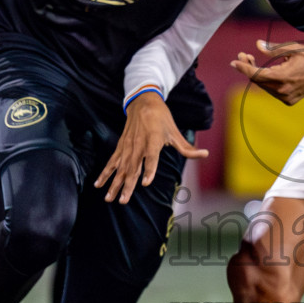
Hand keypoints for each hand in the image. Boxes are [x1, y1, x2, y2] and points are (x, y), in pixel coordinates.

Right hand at [94, 92, 208, 203]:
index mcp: (153, 140)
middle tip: (123, 201)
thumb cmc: (162, 118)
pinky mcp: (121, 146)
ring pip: (120, 168)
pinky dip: (105, 173)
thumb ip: (187, 148)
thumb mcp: (175, 132)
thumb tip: (205, 154)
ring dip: (114, 183)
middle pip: (132, 167)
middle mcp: (139, 144)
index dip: (148, 169)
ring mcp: (128, 146)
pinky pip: (111, 161)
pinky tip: (98, 184)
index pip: (151, 157)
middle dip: (127, 185)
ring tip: (109, 198)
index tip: (145, 183)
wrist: (143, 101)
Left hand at [231, 40, 303, 105]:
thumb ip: (273, 48)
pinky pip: (272, 90)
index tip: (234, 62)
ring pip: (264, 86)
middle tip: (243, 56)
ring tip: (252, 60)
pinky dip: (266, 81)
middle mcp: (283, 91)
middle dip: (249, 68)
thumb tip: (257, 45)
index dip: (244, 67)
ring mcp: (286, 98)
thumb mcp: (292, 48)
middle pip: (258, 81)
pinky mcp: (289, 101)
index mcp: (283, 77)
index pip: (257, 74)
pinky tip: (265, 71)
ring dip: (257, 74)